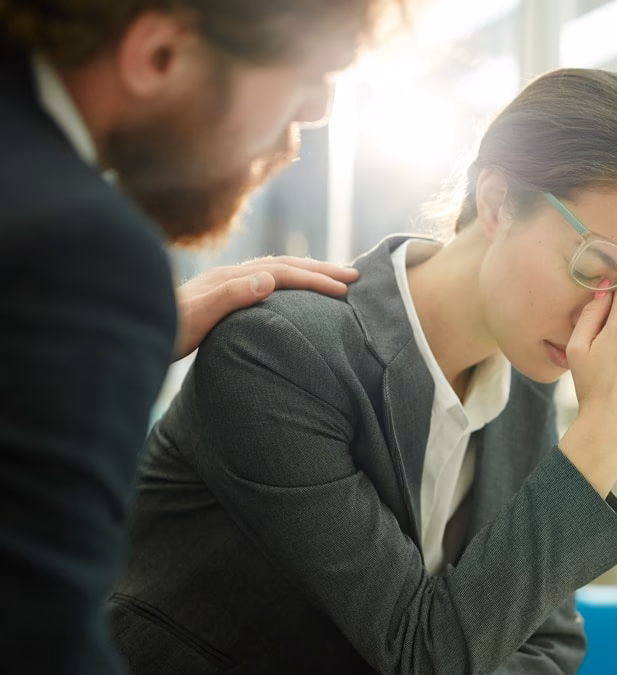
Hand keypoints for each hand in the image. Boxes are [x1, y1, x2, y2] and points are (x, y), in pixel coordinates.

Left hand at [173, 256, 357, 359]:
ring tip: (333, 279)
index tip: (345, 289)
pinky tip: (293, 292)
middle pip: (283, 266)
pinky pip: (264, 282)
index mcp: (229, 279)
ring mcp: (223, 285)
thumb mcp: (195, 317)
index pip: (282, 273)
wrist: (129, 334)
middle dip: (320, 270)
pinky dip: (288, 282)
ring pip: (275, 271)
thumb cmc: (161, 332)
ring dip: (307, 273)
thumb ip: (230, 296)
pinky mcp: (219, 297)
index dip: (316, 279)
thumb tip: (270, 278)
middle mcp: (228, 276)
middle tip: (354, 276)